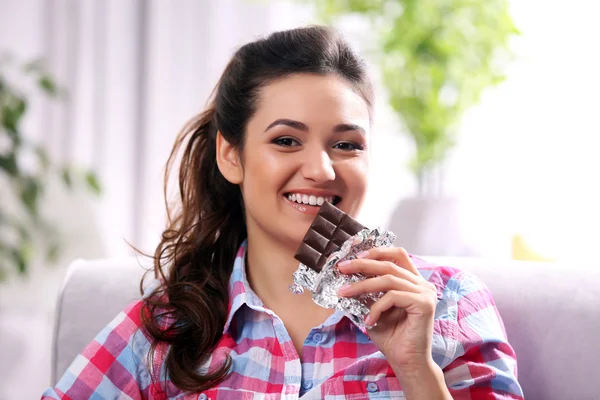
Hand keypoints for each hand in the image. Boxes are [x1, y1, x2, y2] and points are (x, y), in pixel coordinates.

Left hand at [337, 247, 438, 371]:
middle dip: (362, 264)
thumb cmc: (391, 337)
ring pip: (388, 279)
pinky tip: (368, 320)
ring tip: (344, 292)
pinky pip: (393, 296)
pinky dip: (376, 306)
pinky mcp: (424, 304)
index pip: (398, 255)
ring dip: (362, 285)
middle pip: (389, 264)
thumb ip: (366, 292)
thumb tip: (345, 277)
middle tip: (342, 267)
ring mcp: (425, 293)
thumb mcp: (373, 308)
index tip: (354, 254)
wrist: (406, 362)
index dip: (377, 251)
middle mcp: (422, 284)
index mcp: (413, 281)